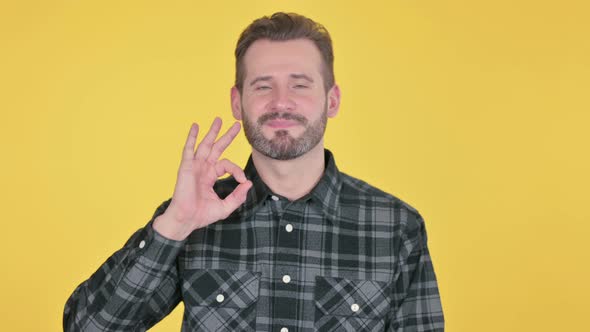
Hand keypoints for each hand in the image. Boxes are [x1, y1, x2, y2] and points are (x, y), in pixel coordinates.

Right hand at [153, 117, 251, 239]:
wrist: (186, 220)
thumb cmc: (202, 215)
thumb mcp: (225, 207)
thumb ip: (238, 196)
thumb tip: (248, 183)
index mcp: (211, 176)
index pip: (227, 165)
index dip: (237, 170)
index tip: (242, 180)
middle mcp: (203, 168)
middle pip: (217, 148)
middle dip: (227, 136)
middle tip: (237, 124)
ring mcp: (195, 166)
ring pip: (205, 145)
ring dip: (212, 132)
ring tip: (218, 119)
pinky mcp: (186, 167)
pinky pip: (189, 149)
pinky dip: (192, 137)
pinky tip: (195, 126)